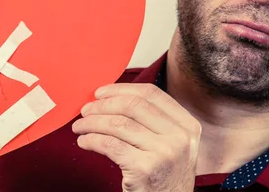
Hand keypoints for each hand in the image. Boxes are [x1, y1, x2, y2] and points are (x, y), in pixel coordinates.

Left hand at [72, 83, 200, 191]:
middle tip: (85, 110)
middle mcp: (179, 137)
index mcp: (187, 126)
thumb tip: (112, 98)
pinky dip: (91, 140)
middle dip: (102, 105)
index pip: (151, 94)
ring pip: (118, 124)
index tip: (100, 93)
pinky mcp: (144, 169)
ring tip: (80, 127)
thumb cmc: (164, 178)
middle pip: (132, 105)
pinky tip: (84, 142)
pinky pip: (109, 145)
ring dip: (92, 123)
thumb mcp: (172, 146)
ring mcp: (163, 153)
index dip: (121, 89)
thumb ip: (154, 122)